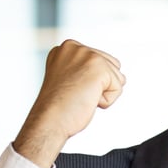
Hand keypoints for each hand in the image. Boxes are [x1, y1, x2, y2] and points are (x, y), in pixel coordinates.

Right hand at [13, 40, 125, 167]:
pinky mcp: (99, 68)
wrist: (50, 120)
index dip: (91, 82)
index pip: (101, 60)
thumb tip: (111, 74)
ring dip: (103, 93)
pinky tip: (87, 100)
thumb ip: (84, 68)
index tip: (70, 89)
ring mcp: (88, 55)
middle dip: (100, 85)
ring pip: (117, 77)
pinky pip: (118, 88)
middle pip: (112, 66)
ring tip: (81, 96)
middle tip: (77, 94)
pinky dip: (106, 101)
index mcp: (67, 48)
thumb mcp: (69, 78)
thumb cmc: (58, 107)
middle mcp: (76, 47)